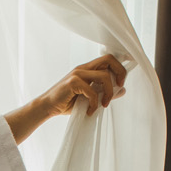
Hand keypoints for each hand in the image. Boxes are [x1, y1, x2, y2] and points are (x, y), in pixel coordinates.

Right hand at [4, 54, 128, 142]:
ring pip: (104, 76)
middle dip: (119, 73)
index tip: (121, 83)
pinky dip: (94, 103)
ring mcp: (78, 74)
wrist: (48, 107)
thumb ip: (105, 92)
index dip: (119, 68)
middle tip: (118, 87)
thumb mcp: (89, 98)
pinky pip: (92, 91)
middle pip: (108, 59)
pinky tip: (90, 111)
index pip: (108, 59)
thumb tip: (122, 90)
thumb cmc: (67, 102)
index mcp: (87, 69)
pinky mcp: (73, 83)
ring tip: (103, 105)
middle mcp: (83, 68)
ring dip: (109, 92)